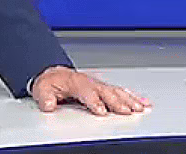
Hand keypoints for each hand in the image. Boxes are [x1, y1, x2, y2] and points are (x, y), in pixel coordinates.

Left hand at [30, 66, 150, 115]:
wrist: (54, 74)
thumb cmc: (51, 82)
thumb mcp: (42, 89)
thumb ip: (45, 98)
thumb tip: (49, 104)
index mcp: (75, 82)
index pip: (86, 92)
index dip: (94, 101)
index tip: (101, 110)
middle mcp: (90, 82)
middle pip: (106, 92)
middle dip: (117, 101)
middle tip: (127, 111)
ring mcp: (99, 85)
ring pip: (116, 91)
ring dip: (129, 99)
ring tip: (139, 108)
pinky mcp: (104, 88)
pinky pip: (121, 91)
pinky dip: (133, 97)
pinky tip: (143, 103)